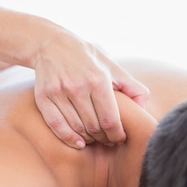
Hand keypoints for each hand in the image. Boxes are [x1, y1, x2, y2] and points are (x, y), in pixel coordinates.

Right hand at [32, 32, 148, 148]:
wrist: (52, 44)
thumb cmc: (88, 59)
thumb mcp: (113, 67)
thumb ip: (133, 88)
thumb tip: (142, 110)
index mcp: (98, 80)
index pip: (110, 120)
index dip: (117, 135)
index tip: (120, 138)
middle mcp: (78, 86)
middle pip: (94, 127)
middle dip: (104, 138)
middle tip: (108, 140)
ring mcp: (59, 92)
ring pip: (77, 128)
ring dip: (88, 139)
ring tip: (95, 139)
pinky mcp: (43, 96)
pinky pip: (57, 125)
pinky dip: (69, 138)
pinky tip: (79, 142)